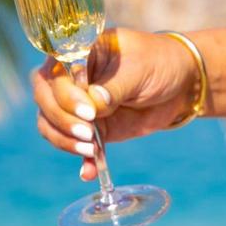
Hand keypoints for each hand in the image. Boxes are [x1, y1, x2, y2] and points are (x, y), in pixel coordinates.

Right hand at [31, 28, 196, 180]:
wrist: (180, 84)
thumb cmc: (159, 62)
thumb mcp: (140, 69)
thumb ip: (114, 86)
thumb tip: (93, 103)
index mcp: (78, 53)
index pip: (55, 74)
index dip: (65, 95)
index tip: (88, 111)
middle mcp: (69, 78)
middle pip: (45, 100)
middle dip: (62, 120)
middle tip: (88, 133)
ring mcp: (75, 104)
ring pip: (49, 124)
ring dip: (65, 140)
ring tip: (92, 150)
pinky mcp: (88, 128)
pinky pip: (72, 144)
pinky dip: (80, 160)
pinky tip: (88, 173)